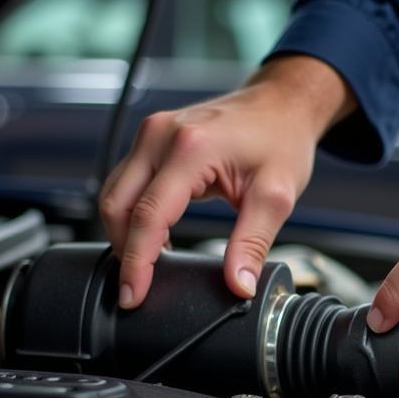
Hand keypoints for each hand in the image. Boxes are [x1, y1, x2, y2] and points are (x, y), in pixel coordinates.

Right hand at [99, 56, 355, 307]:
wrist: (283, 103)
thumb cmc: (282, 140)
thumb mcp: (277, 196)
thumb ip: (253, 243)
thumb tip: (239, 285)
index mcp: (191, 149)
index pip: (148, 216)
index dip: (137, 262)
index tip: (132, 294)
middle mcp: (161, 135)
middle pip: (118, 205)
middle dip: (123, 251)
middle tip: (135, 289)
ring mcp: (153, 132)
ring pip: (115, 192)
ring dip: (124, 232)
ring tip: (147, 266)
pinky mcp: (153, 136)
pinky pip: (127, 180)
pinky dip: (132, 212)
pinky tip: (154, 236)